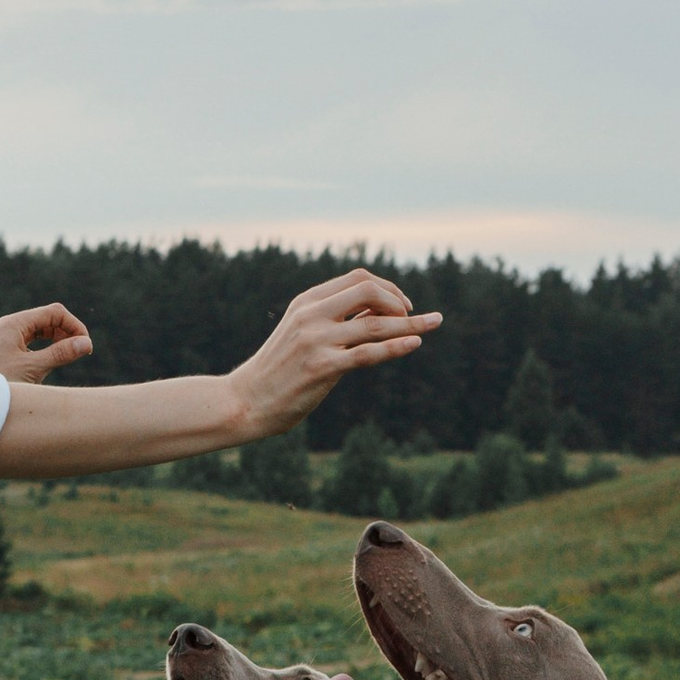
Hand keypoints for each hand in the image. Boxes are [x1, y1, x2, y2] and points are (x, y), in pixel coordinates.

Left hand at [0, 303, 94, 386]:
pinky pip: (31, 343)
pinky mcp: (5, 351)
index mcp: (14, 324)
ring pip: (40, 331)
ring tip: (69, 357)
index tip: (86, 346)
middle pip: (47, 319)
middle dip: (67, 332)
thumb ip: (60, 354)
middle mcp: (9, 327)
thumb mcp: (33, 369)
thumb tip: (86, 343)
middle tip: (81, 352)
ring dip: (57, 340)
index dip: (74, 326)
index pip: (53, 313)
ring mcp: (6, 338)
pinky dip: (45, 348)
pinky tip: (52, 362)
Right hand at [229, 269, 439, 440]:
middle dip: (399, 301)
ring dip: (410, 323)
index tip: (402, 306)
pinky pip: (368, 353)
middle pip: (369, 290)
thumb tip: (379, 310)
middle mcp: (312, 315)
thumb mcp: (302, 333)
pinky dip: (397, 346)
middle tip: (413, 316)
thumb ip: (335, 319)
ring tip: (435, 323)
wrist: (245, 401)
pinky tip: (414, 344)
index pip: (358, 279)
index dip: (387, 288)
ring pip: (375, 324)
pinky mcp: (323, 368)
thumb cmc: (279, 370)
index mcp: (306, 302)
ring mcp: (316, 341)